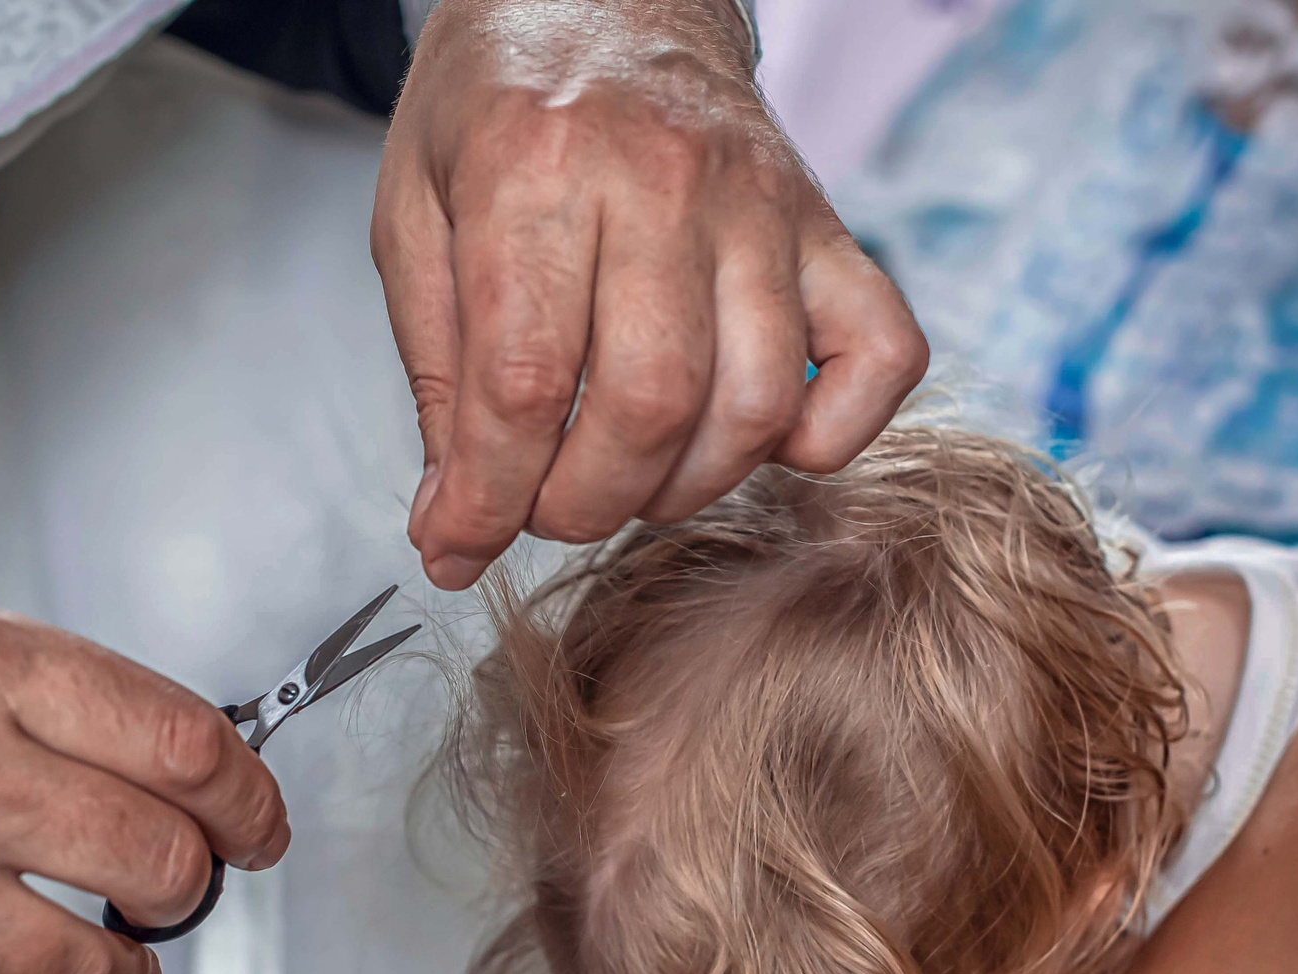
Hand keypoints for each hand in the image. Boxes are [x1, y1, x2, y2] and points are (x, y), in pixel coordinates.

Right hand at [0, 579, 289, 973]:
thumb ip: (9, 683)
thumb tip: (135, 747)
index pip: (185, 744)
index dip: (247, 799)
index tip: (254, 827)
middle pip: (164, 864)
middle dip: (186, 892)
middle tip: (167, 898)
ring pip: (91, 970)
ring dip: (103, 971)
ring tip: (76, 954)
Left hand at [374, 0, 925, 588]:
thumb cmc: (496, 106)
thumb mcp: (415, 216)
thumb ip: (436, 372)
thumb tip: (454, 524)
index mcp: (536, 168)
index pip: (526, 383)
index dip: (488, 497)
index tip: (456, 543)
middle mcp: (665, 179)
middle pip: (650, 404)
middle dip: (584, 502)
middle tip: (545, 505)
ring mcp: (764, 203)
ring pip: (756, 402)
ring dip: (686, 485)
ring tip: (628, 478)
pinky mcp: (829, 226)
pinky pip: (883, 356)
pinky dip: (835, 433)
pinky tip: (759, 442)